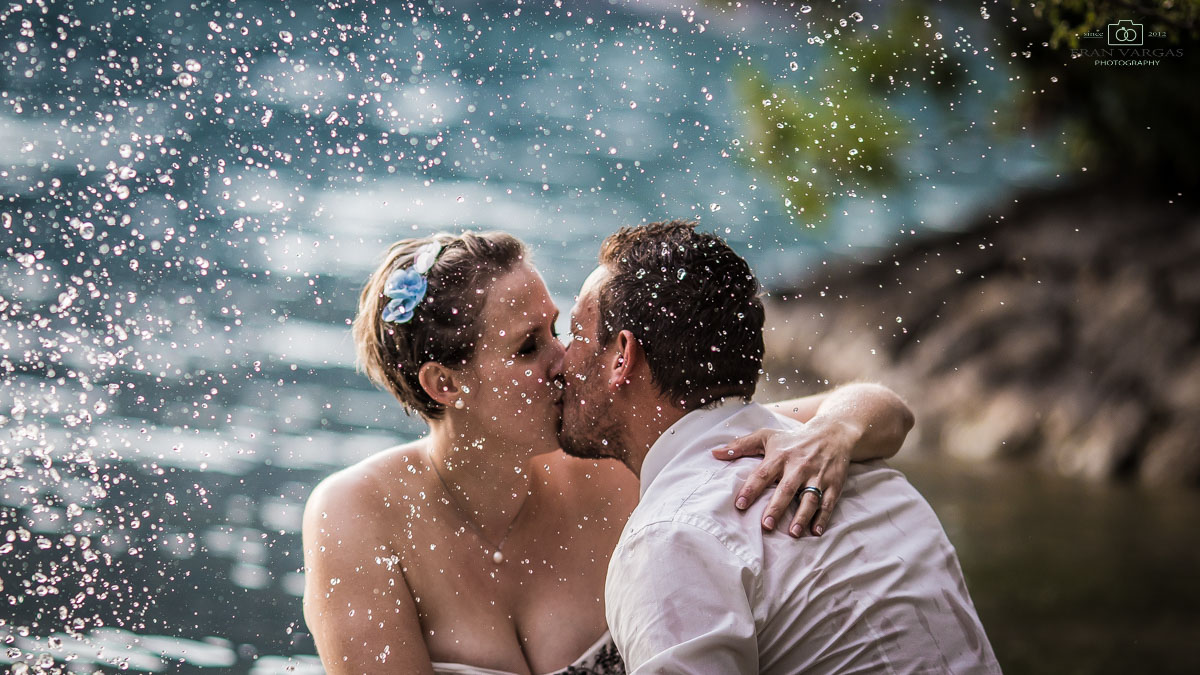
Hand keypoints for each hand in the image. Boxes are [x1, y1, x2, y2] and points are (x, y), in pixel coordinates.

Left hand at [712, 418, 856, 537]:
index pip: (762, 474)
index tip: (740, 505)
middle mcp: (798, 466)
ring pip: (809, 498)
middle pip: (786, 489)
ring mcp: (817, 475)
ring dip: (802, 516)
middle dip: (776, 508)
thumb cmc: (792, 439)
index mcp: (780, 456)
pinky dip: (823, 517)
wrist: (832, 433)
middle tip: (766, 526)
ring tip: (793, 533)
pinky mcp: (833, 483)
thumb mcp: (766, 436)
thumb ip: (740, 445)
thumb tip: (715, 453)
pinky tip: (815, 531)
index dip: (751, 489)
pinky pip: (828, 503)